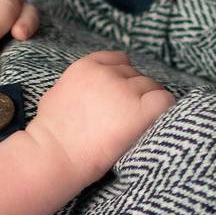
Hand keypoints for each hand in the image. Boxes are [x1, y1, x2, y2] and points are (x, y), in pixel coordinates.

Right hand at [29, 50, 176, 182]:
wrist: (56, 154)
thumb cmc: (50, 133)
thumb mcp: (56, 94)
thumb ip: (77, 84)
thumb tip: (88, 89)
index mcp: (86, 67)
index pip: (118, 60)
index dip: (123, 77)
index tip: (121, 95)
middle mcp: (107, 74)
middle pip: (136, 75)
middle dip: (134, 93)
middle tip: (126, 117)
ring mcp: (125, 91)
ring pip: (151, 87)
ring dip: (147, 104)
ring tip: (136, 125)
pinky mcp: (141, 110)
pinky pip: (165, 100)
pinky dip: (164, 110)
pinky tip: (153, 124)